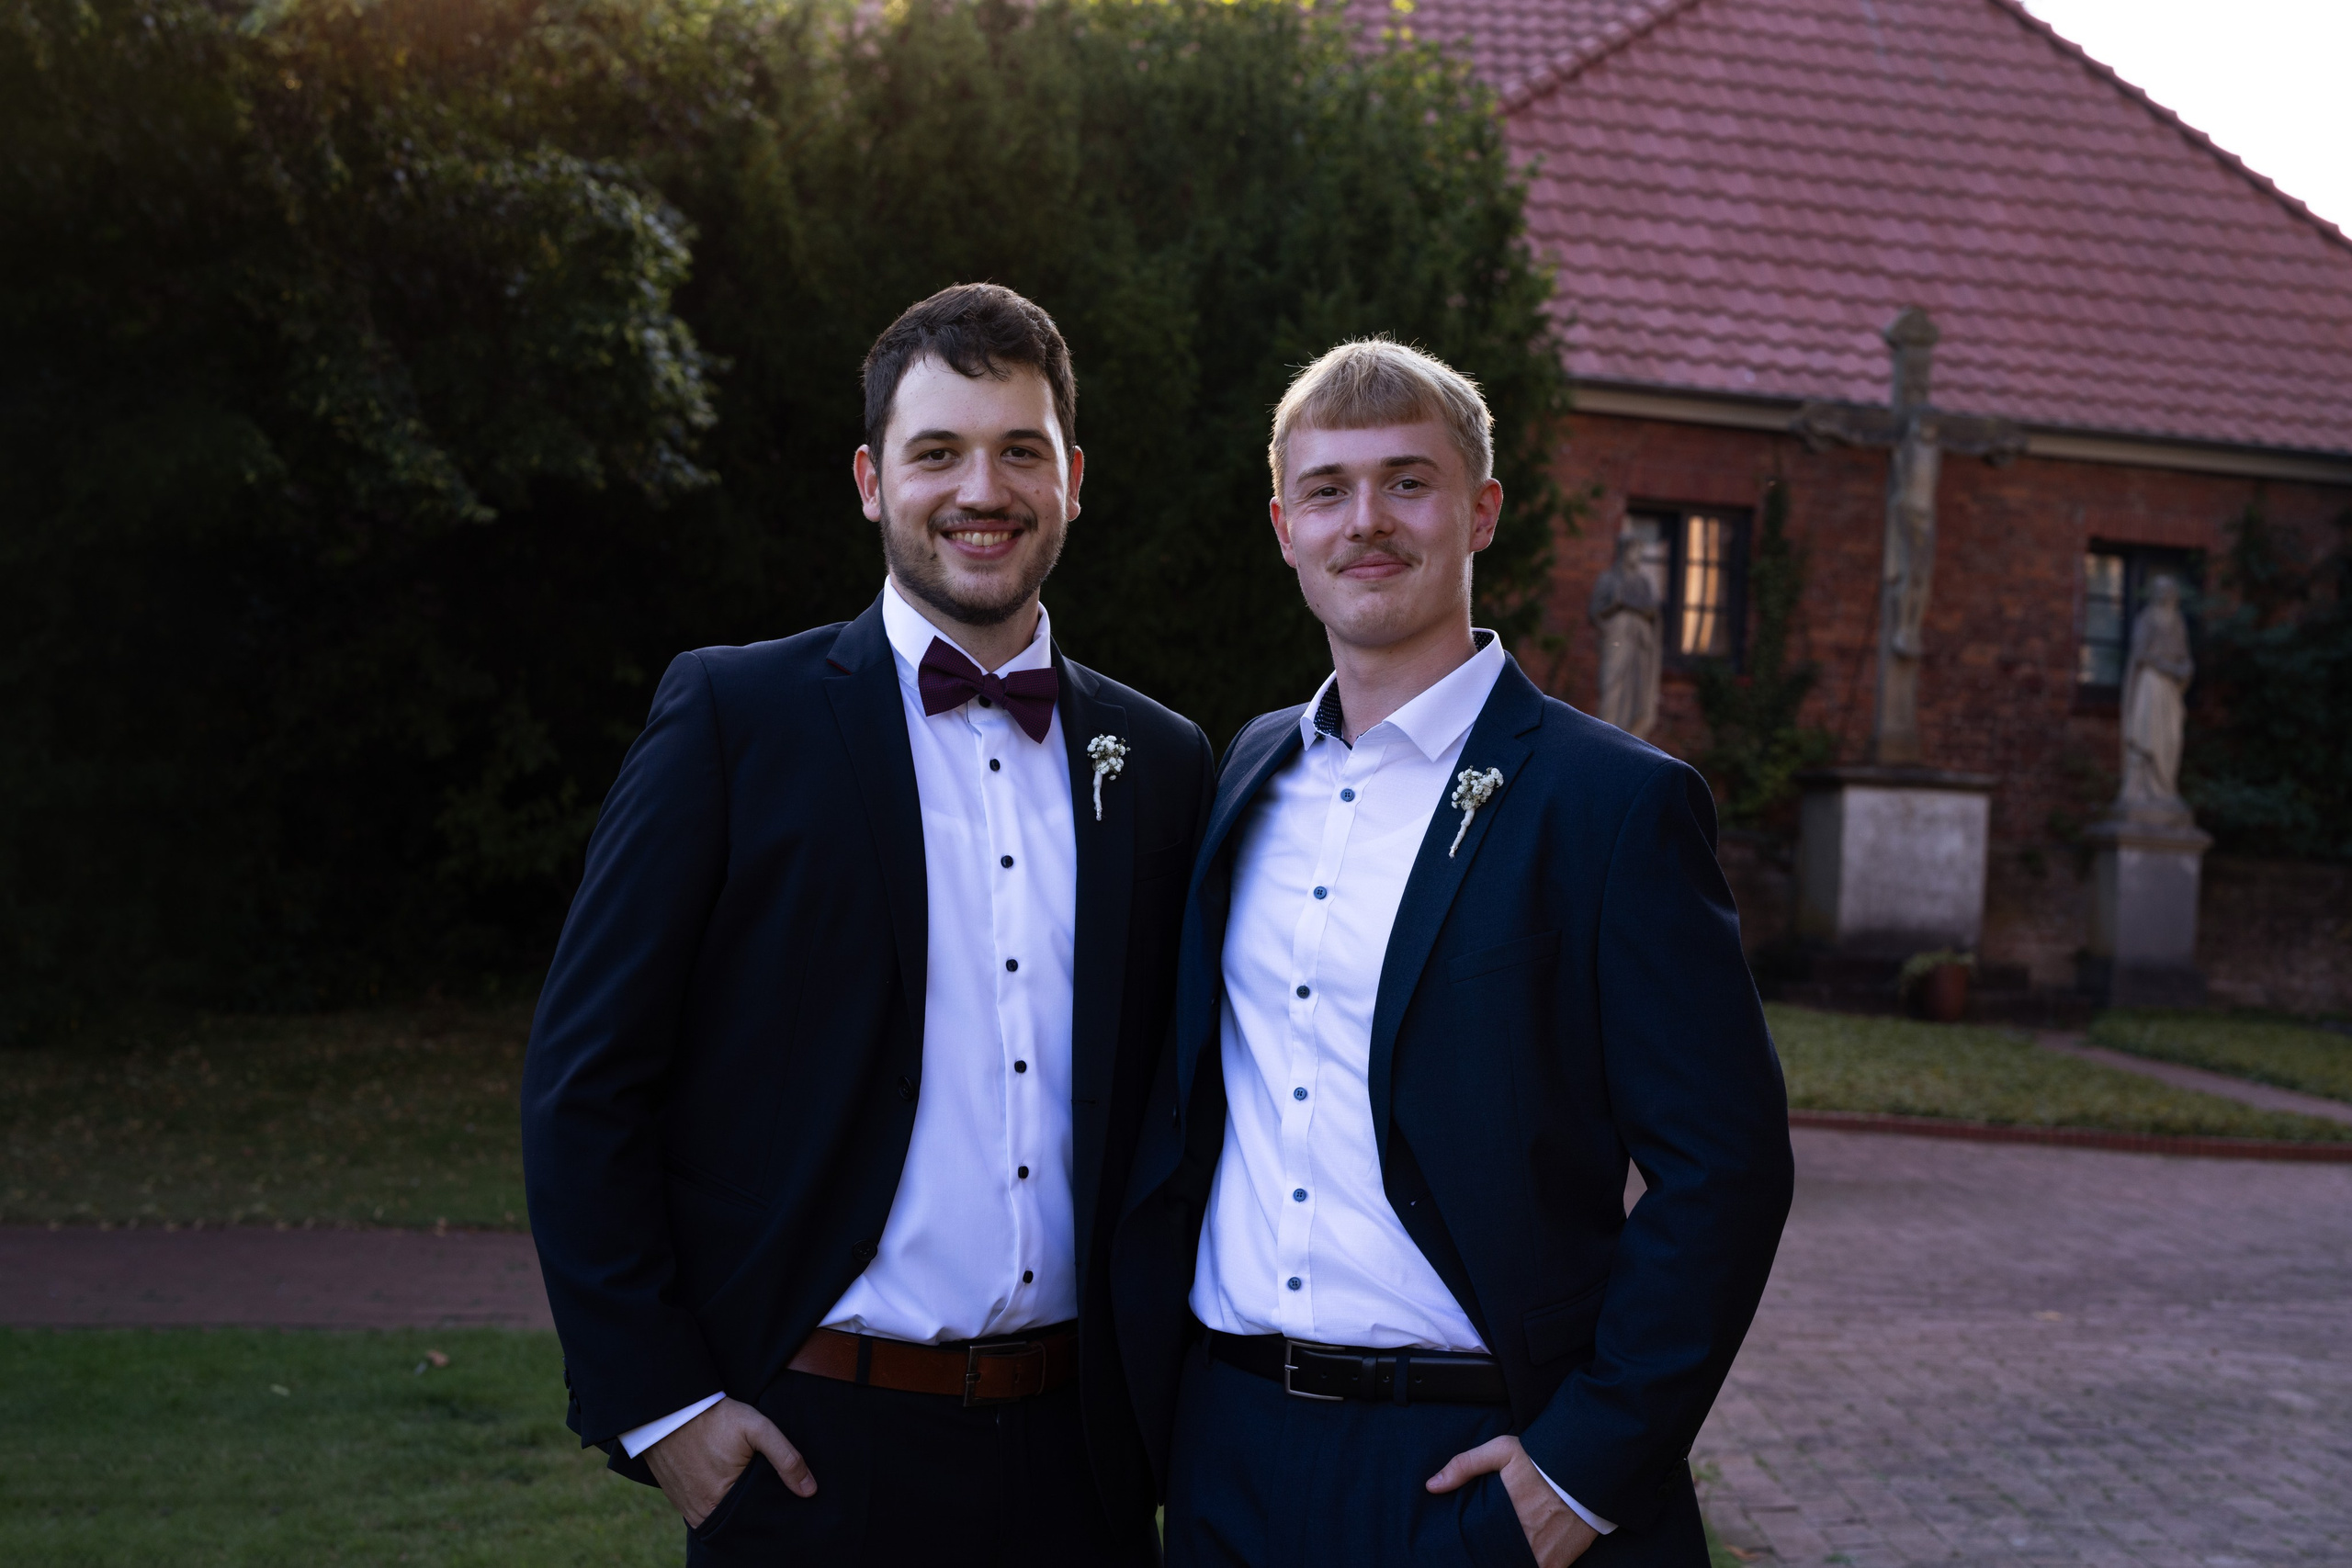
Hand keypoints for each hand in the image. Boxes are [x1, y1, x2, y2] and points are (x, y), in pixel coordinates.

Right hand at [644, 1396, 815, 1526]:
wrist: (669, 1408)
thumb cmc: (714, 1417)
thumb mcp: (756, 1428)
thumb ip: (785, 1458)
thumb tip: (809, 1490)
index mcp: (721, 1504)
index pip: (757, 1517)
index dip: (771, 1505)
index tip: (779, 1490)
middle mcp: (703, 1513)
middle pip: (739, 1519)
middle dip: (754, 1506)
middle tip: (761, 1481)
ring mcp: (688, 1508)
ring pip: (723, 1515)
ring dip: (735, 1504)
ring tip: (744, 1481)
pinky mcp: (678, 1500)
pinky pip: (705, 1508)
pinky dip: (717, 1500)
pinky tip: (726, 1482)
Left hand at [1427, 1435, 1598, 1567]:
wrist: (1588, 1471)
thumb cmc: (1542, 1462)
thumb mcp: (1501, 1451)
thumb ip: (1465, 1466)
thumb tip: (1431, 1486)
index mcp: (1501, 1521)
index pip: (1476, 1549)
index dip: (1468, 1553)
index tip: (1460, 1552)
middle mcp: (1520, 1546)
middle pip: (1494, 1561)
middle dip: (1486, 1558)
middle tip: (1479, 1552)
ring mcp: (1542, 1559)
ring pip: (1515, 1567)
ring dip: (1506, 1562)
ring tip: (1497, 1554)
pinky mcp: (1559, 1565)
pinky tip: (1519, 1559)